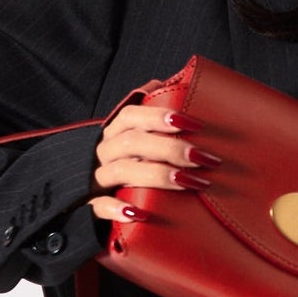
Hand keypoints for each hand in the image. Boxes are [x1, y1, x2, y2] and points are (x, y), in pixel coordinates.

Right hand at [87, 99, 222, 220]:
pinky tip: (139, 214)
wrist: (105, 204)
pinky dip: (117, 209)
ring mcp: (99, 180)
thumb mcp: (143, 138)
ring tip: (190, 182)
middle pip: (131, 143)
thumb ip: (154, 112)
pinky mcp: (94, 208)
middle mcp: (106, 153)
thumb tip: (170, 81)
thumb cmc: (134, 166)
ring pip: (121, 171)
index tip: (194, 123)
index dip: (159, 116)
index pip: (132, 116)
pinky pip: (99, 207)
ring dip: (157, 175)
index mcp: (117, 132)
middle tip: (203, 158)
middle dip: (170, 148)